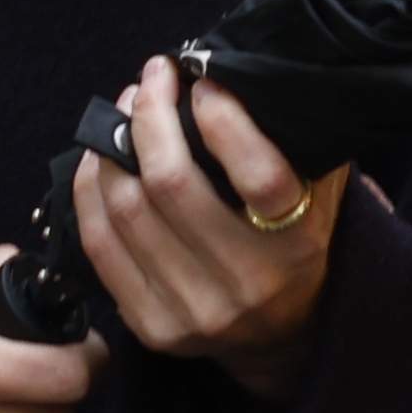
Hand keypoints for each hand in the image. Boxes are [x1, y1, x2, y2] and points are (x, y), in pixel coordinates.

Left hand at [74, 55, 347, 400]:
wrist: (284, 338)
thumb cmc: (297, 245)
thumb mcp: (321, 195)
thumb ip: (296, 143)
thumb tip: (240, 74)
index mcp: (297, 245)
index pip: (260, 177)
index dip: (224, 120)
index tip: (204, 81)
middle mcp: (246, 283)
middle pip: (172, 184)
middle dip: (150, 116)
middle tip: (152, 78)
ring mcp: (193, 311)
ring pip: (126, 209)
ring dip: (114, 144)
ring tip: (124, 109)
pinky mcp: (151, 328)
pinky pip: (99, 245)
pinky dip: (89, 189)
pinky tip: (98, 156)